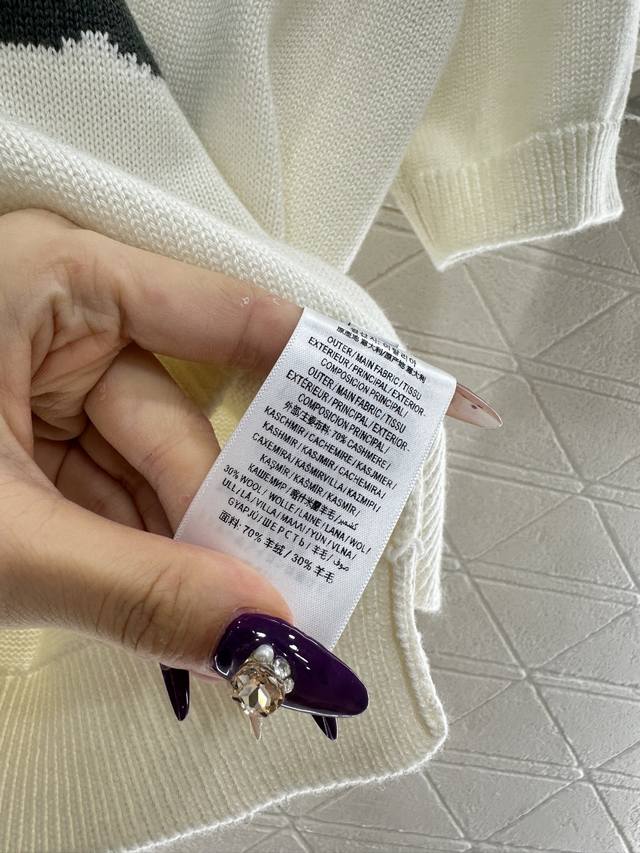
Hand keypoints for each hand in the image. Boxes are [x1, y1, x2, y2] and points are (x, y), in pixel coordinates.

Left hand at [0, 208, 299, 675]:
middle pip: (191, 419)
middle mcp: (63, 315)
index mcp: (58, 280)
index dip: (328, 371)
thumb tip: (270, 636)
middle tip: (301, 591)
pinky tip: (166, 608)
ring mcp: (46, 376)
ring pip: (154, 470)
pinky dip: (139, 553)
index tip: (416, 408)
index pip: (235, 317)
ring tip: (230, 626)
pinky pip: (115, 491)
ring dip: (184, 552)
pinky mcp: (30, 433)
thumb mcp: (4, 540)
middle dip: (233, 517)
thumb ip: (142, 591)